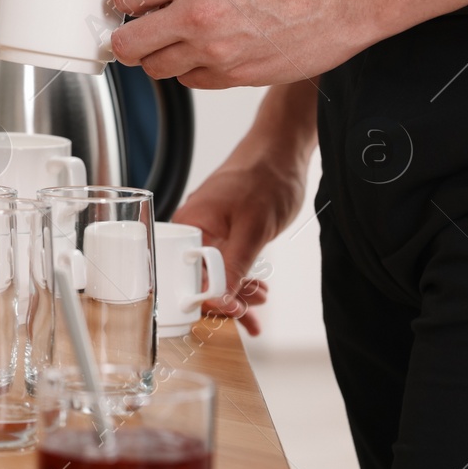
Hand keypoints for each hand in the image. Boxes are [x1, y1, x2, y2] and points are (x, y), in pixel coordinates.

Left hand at [109, 0, 368, 88]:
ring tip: (176, 39)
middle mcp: (198, 15)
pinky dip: (190, 69)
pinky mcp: (236, 76)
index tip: (128, 3)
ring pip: (156, 68)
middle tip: (138, 30)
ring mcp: (217, 50)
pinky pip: (191, 81)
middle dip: (126, 36)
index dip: (122, 0)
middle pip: (128, 44)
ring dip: (158, 55)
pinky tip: (206, 51)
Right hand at [170, 166, 289, 335]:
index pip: (186, 275)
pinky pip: (226, 262)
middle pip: (199, 278)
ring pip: (216, 273)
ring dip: (237, 291)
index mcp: (189, 226)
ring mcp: (209, 230)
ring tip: (261, 300)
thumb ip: (234, 266)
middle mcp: (194, 229)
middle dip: (225, 300)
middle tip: (249, 316)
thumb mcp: (253, 229)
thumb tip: (220, 301)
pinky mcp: (224, 231)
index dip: (206, 299)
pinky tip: (258, 288)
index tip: (231, 312)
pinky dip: (242, 277)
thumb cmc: (264, 178)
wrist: (280, 153)